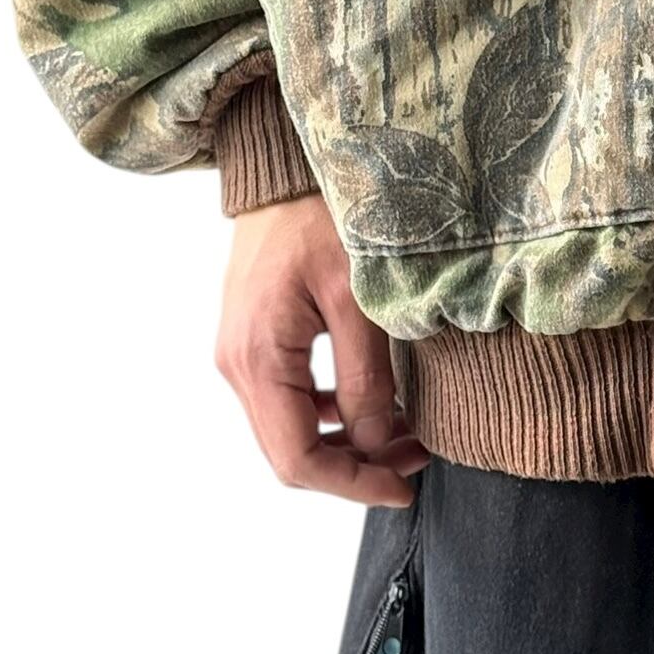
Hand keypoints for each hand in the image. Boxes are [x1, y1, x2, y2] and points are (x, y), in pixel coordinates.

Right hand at [216, 194, 428, 505]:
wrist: (284, 166)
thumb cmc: (322, 215)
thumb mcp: (358, 294)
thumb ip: (366, 377)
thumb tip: (380, 444)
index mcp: (257, 359)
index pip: (297, 460)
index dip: (353, 485)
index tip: (405, 487)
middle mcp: (236, 365)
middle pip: (289, 454)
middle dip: (356, 466)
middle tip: (417, 459)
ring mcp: (238, 353)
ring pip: (287, 430)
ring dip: (345, 443)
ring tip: (406, 434)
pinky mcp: (252, 339)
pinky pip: (284, 400)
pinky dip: (327, 415)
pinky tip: (370, 406)